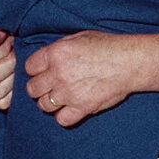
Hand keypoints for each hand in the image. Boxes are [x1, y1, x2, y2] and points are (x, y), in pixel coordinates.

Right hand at [0, 22, 15, 110]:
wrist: (13, 37)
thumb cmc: (9, 29)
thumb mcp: (3, 22)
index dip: (0, 50)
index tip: (9, 41)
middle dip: (9, 64)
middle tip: (16, 54)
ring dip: (12, 78)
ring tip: (17, 66)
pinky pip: (1, 102)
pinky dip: (12, 94)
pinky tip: (16, 79)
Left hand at [23, 30, 154, 126]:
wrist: (129, 62)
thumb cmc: (106, 46)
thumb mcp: (77, 38)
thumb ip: (58, 49)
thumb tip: (46, 59)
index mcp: (55, 54)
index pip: (29, 67)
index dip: (35, 70)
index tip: (42, 72)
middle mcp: (58, 74)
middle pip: (32, 89)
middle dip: (38, 88)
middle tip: (49, 86)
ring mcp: (69, 93)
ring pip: (43, 105)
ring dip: (49, 103)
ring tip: (60, 98)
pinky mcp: (82, 108)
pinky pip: (61, 119)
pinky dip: (63, 116)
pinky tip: (70, 109)